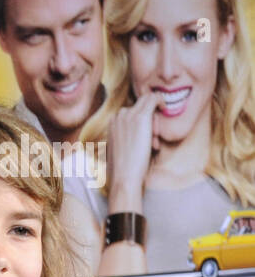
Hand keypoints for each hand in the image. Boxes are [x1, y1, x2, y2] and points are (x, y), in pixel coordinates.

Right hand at [104, 89, 159, 213]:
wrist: (124, 177)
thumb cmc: (124, 170)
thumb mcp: (121, 151)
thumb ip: (125, 139)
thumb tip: (139, 138)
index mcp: (111, 124)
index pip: (131, 112)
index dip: (144, 123)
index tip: (148, 139)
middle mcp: (117, 117)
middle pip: (140, 106)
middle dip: (151, 121)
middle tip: (153, 141)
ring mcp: (127, 116)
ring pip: (148, 103)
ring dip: (155, 120)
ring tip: (154, 141)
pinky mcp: (140, 117)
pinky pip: (154, 98)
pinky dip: (161, 101)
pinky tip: (165, 109)